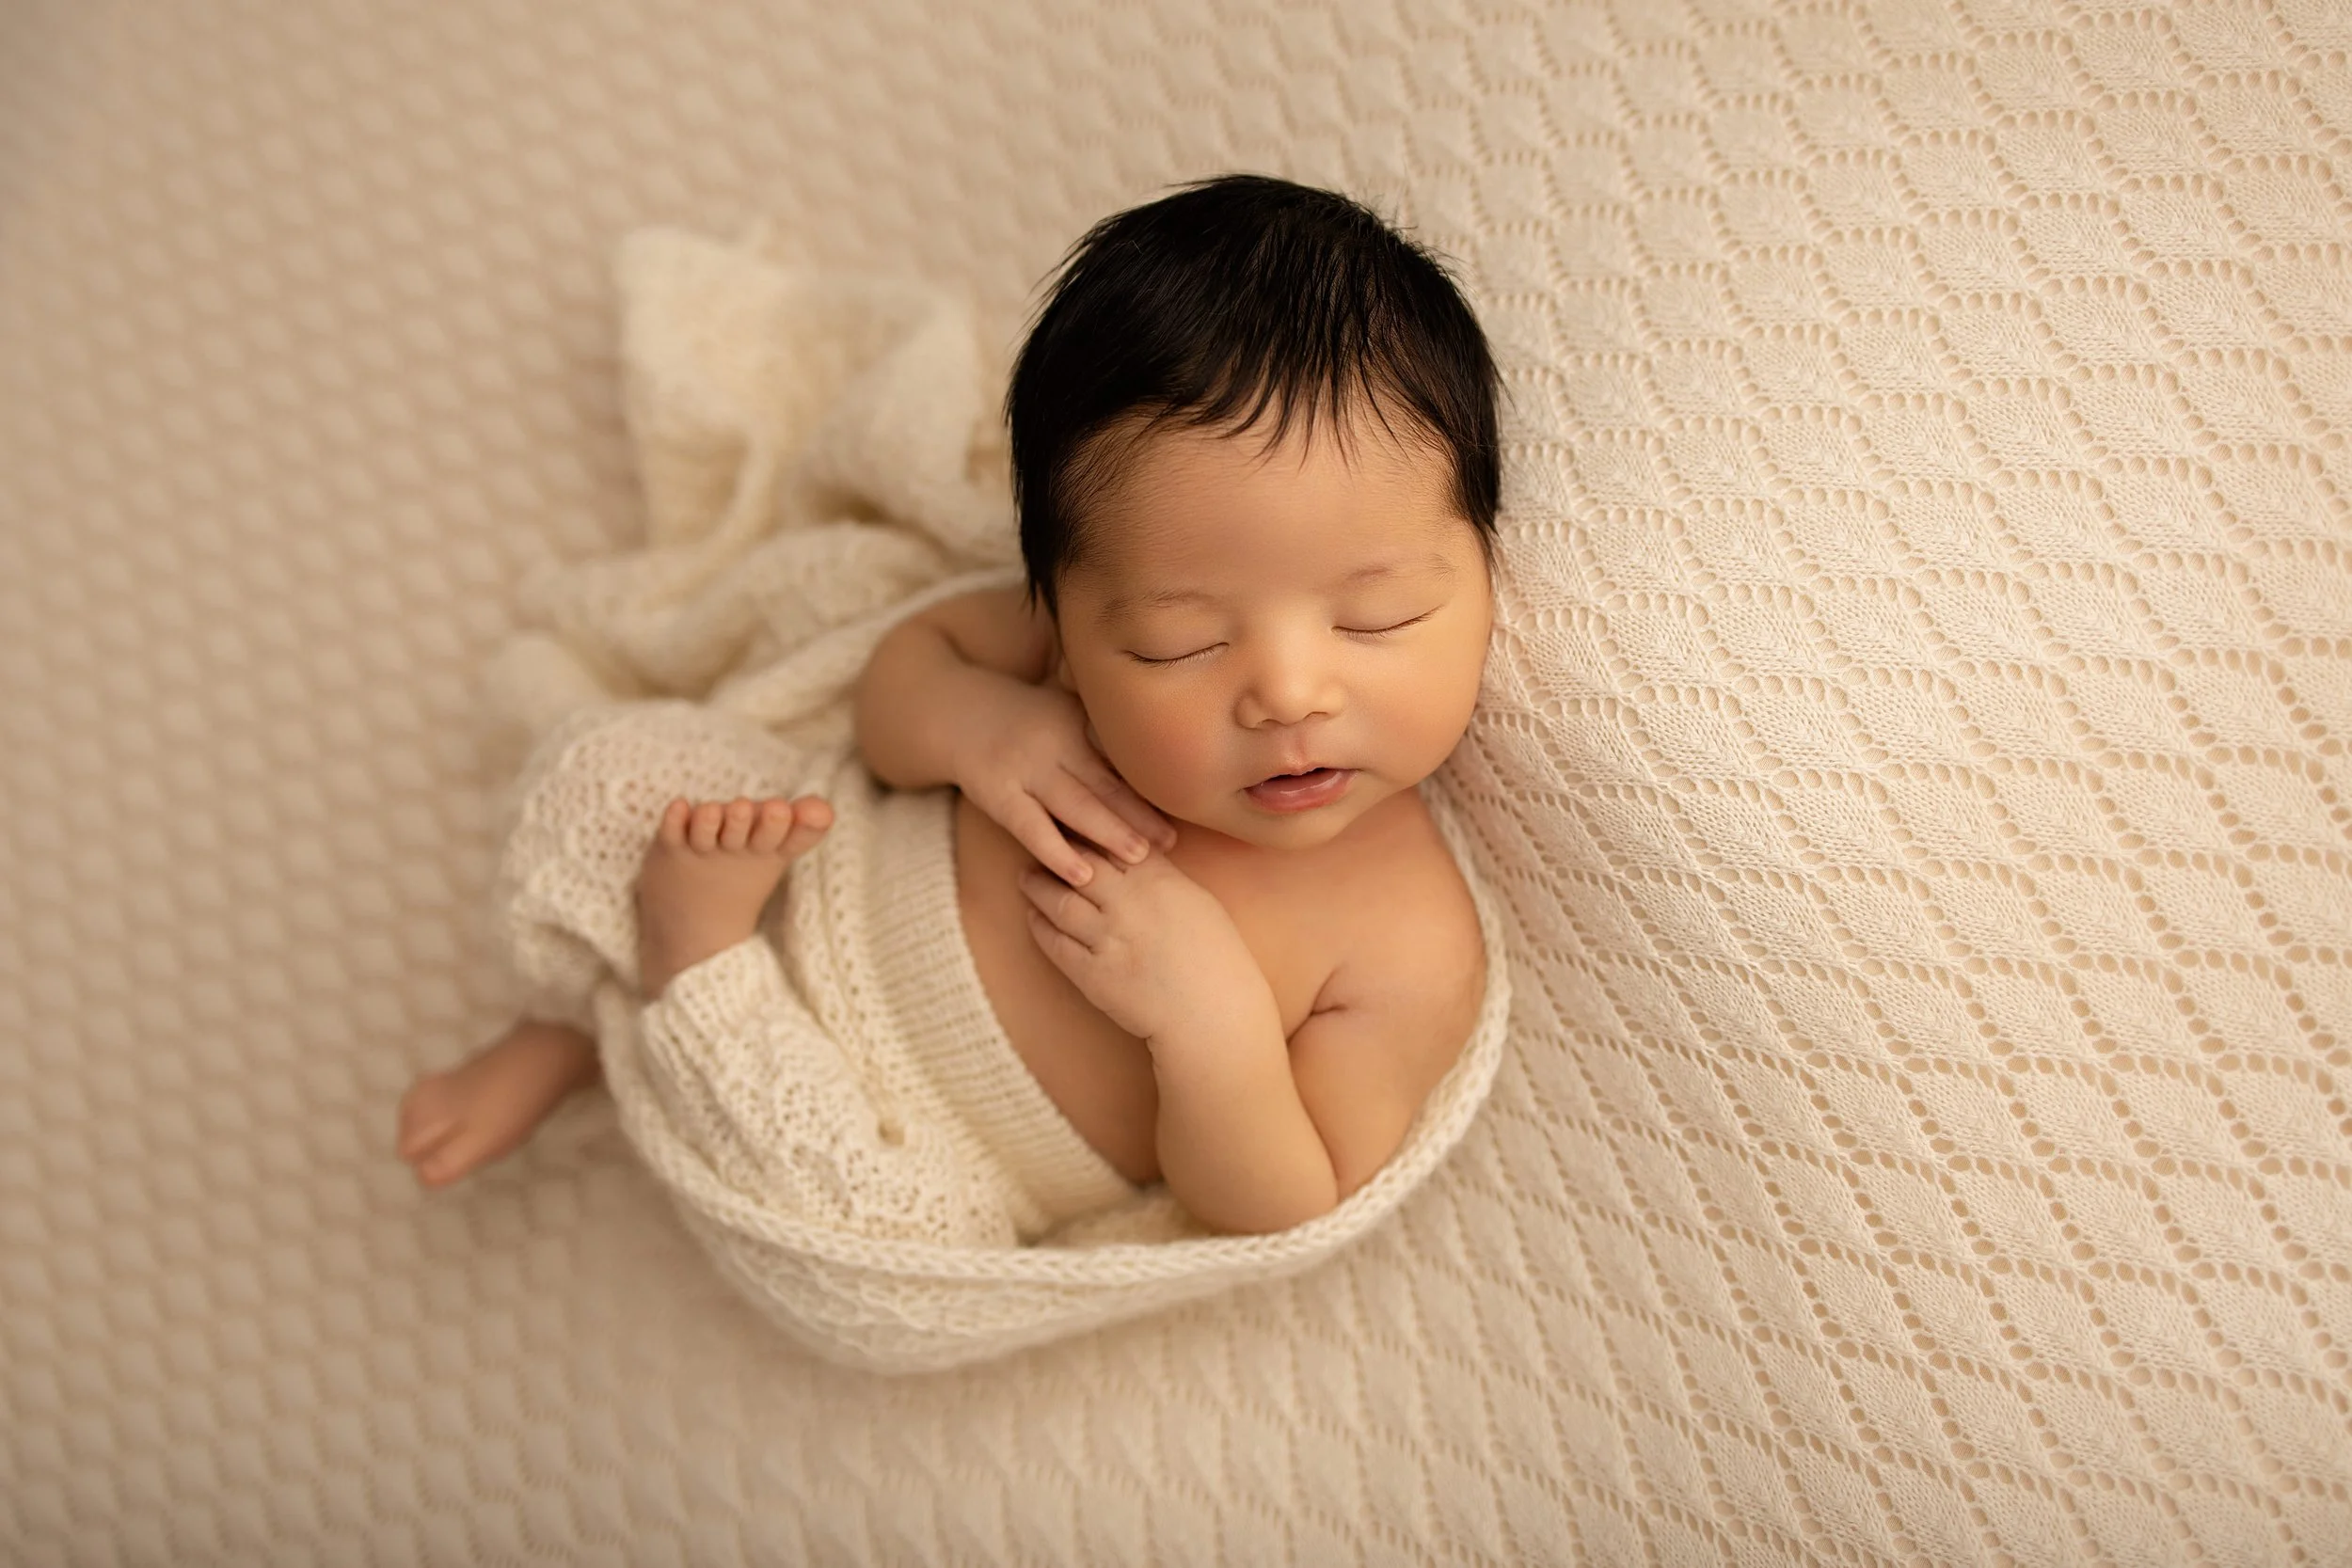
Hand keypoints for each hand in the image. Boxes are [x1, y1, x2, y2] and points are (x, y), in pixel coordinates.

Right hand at [954, 680, 1176, 886]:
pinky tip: (1081, 873)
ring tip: (1139, 857)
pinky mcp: (999, 796)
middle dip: (1138, 815)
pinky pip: (1031, 829)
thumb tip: (1157, 770)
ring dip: (1108, 833)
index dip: (1148, 787)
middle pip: (1102, 784)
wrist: (960, 715)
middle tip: (1169, 842)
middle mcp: (1053, 745)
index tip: (1180, 811)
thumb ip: (1102, 740)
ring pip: (1073, 807)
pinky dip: (1056, 852)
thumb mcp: (1067, 713)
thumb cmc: (1029, 721)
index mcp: (1076, 724)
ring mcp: (1024, 771)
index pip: (1118, 760)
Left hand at [1019, 845, 1269, 1047]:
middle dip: (1055, 850)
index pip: (1111, 840)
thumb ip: (1164, 875)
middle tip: (1037, 841)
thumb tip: (1135, 855)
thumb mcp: (1199, 902)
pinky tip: (1033, 915)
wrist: (1213, 1015)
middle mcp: (1130, 905)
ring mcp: (1109, 940)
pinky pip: (1055, 943)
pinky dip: (1039, 925)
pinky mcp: (1092, 974)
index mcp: (1160, 881)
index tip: (1070, 818)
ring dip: (1038, 886)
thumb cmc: (1216, 958)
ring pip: (1060, 901)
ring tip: (1027, 876)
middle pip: (1079, 864)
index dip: (1087, 827)